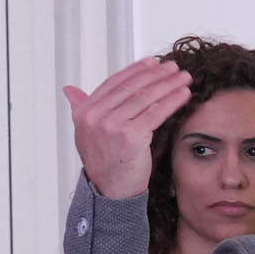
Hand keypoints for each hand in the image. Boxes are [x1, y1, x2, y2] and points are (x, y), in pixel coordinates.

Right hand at [65, 54, 194, 202]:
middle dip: (156, 75)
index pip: (114, 83)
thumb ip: (81, 107)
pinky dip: (172, 101)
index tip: (152, 63)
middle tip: (173, 67)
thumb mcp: (86, 132)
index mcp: (84, 112)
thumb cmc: (104, 162)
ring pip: (145, 97)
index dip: (135, 70)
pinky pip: (156, 113)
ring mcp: (111, 126)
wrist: (110, 190)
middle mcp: (95, 116)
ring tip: (183, 78)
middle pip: (131, 87)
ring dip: (168, 84)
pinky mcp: (130, 136)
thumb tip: (70, 89)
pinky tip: (184, 94)